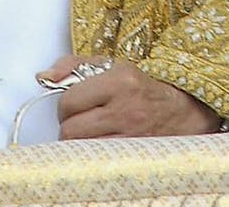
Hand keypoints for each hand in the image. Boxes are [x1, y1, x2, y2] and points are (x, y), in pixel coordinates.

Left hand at [41, 54, 223, 138]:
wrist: (184, 110)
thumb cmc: (142, 87)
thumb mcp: (111, 65)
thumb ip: (73, 65)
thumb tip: (43, 76)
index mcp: (120, 81)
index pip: (68, 102)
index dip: (65, 106)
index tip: (73, 106)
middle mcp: (126, 110)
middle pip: (70, 131)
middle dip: (68, 127)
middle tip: (79, 122)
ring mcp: (132, 137)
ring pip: (82, 150)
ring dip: (79, 143)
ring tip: (89, 135)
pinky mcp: (135, 156)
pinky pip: (98, 162)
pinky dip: (92, 156)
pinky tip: (99, 147)